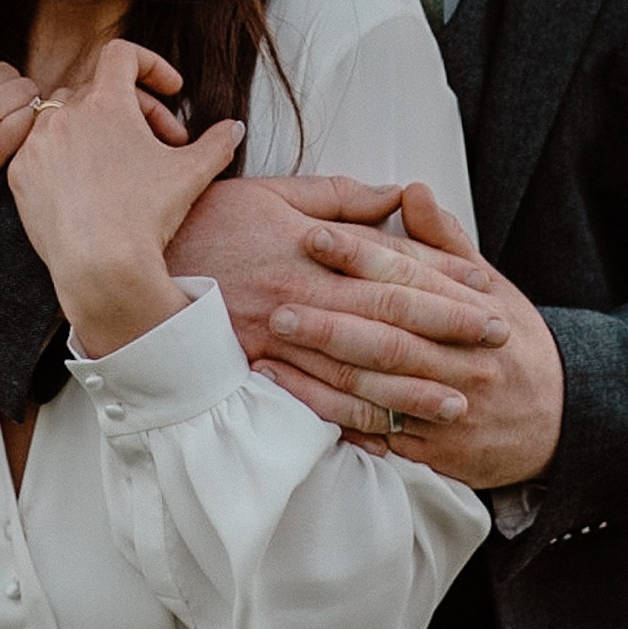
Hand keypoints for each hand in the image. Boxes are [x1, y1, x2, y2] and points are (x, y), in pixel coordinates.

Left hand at [7, 41, 244, 358]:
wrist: (100, 268)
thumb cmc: (146, 217)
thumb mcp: (191, 174)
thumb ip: (217, 143)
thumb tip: (235, 129)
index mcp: (105, 102)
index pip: (123, 55)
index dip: (151, 65)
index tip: (171, 90)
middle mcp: (65, 114)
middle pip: (100, 90)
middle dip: (136, 110)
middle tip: (161, 142)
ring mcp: (37, 144)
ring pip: (65, 116)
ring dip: (96, 128)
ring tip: (122, 161)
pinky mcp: (20, 175)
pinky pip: (41, 149)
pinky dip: (65, 155)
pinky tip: (88, 183)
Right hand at [165, 174, 509, 433]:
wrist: (131, 260)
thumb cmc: (204, 219)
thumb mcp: (272, 192)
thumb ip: (338, 197)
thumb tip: (395, 194)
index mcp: (311, 248)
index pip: (391, 265)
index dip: (442, 278)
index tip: (486, 289)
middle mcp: (302, 295)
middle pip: (387, 318)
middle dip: (446, 333)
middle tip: (496, 345)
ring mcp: (278, 337)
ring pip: (356, 369)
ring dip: (410, 389)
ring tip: (457, 402)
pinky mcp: (255, 368)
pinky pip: (310, 401)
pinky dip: (350, 421)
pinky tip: (385, 436)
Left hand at [252, 182, 565, 487]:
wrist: (559, 419)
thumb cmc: (511, 340)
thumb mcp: (491, 284)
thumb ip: (443, 240)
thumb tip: (411, 190)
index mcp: (474, 307)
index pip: (409, 276)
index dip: (360, 255)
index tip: (313, 235)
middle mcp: (462, 356)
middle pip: (389, 334)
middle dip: (330, 319)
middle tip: (278, 302)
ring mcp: (449, 405)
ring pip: (379, 387)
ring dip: (321, 370)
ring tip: (271, 349)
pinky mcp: (436, 449)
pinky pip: (378, 433)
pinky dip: (335, 416)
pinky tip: (295, 397)